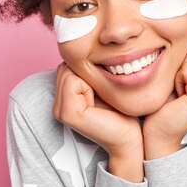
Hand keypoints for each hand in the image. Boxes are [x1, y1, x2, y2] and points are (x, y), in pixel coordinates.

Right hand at [52, 62, 143, 180]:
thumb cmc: (121, 111)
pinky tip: (97, 103)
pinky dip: (88, 86)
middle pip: (66, 66)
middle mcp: (57, 106)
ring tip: (99, 99)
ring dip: (88, 79)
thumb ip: (88, 72)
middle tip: (100, 95)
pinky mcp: (68, 114)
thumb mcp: (101, 86)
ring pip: (68, 71)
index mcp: (63, 100)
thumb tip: (84, 49)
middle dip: (86, 73)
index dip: (86, 70)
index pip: (66, 65)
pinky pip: (73, 81)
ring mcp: (60, 111)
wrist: (129, 137)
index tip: (100, 90)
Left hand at [142, 40, 186, 159]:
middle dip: (181, 64)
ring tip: (178, 92)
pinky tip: (178, 96)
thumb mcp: (180, 73)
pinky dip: (177, 80)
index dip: (184, 59)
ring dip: (178, 72)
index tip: (181, 82)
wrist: (158, 133)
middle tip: (179, 88)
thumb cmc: (164, 102)